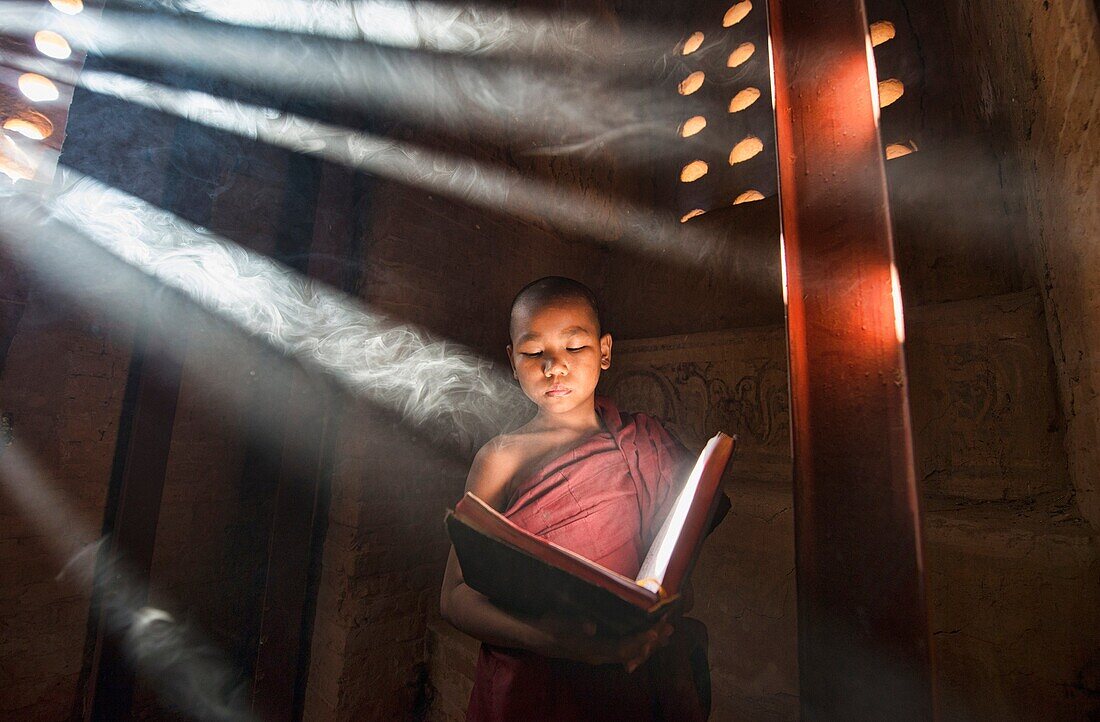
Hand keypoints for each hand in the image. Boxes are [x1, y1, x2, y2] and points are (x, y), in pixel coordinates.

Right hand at [530, 612, 674, 672]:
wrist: (535, 637)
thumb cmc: (548, 626)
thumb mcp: (559, 622)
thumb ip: (576, 624)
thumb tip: (591, 627)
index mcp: (593, 650)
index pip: (622, 648)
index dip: (640, 641)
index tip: (655, 631)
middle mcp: (599, 656)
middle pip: (631, 653)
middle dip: (651, 642)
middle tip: (669, 629)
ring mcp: (599, 655)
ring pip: (629, 654)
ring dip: (648, 644)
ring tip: (665, 634)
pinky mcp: (598, 651)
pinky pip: (623, 652)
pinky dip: (638, 645)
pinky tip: (646, 639)